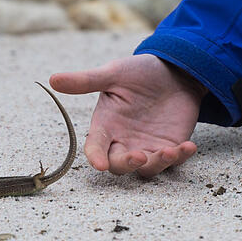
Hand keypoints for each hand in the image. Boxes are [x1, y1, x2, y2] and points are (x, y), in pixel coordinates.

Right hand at [49, 54, 205, 177]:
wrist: (174, 71)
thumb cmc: (139, 72)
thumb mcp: (113, 73)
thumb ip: (86, 80)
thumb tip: (52, 79)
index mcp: (106, 125)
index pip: (95, 147)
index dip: (96, 157)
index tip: (99, 163)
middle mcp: (124, 141)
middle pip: (118, 165)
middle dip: (127, 164)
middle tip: (139, 156)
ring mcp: (148, 147)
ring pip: (146, 169)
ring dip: (157, 164)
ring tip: (169, 151)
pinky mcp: (170, 147)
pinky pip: (174, 161)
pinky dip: (181, 157)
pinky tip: (189, 146)